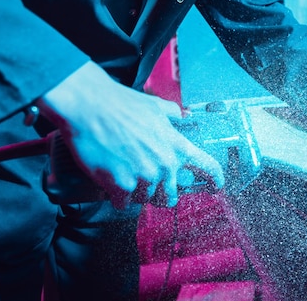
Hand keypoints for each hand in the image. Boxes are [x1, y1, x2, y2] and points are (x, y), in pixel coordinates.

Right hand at [37, 61, 224, 207]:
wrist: (90, 108)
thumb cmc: (120, 104)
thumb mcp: (155, 106)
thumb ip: (172, 115)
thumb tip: (181, 115)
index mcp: (176, 146)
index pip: (207, 166)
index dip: (214, 179)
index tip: (215, 186)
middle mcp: (164, 165)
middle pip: (171, 196)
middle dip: (162, 193)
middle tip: (150, 186)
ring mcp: (143, 177)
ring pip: (145, 199)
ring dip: (136, 193)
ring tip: (125, 175)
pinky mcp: (121, 186)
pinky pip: (123, 202)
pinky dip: (118, 196)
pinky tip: (112, 183)